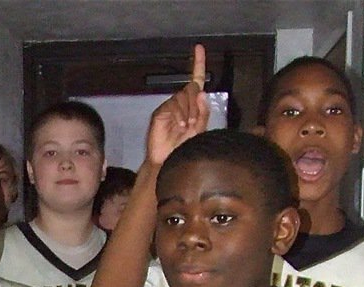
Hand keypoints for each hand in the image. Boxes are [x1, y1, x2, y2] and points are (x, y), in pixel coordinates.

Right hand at [146, 44, 209, 165]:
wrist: (169, 162)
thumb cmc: (184, 148)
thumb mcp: (200, 130)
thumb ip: (204, 112)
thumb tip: (201, 91)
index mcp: (192, 105)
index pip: (196, 80)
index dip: (198, 64)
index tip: (199, 47)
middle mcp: (180, 103)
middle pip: (191, 88)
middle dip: (196, 105)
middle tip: (195, 123)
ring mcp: (169, 107)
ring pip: (183, 96)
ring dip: (189, 111)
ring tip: (187, 127)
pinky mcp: (160, 113)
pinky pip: (172, 105)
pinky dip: (179, 114)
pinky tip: (180, 125)